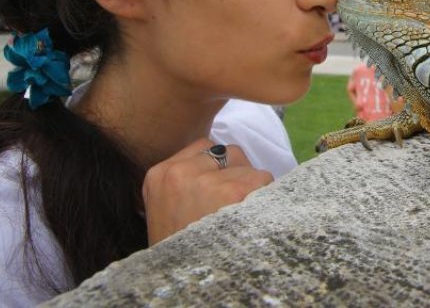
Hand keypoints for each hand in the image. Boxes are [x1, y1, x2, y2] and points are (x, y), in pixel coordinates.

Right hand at [142, 139, 273, 244]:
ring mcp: (207, 181)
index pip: (202, 148)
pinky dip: (264, 197)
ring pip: (247, 166)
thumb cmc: (182, 251)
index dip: (216, 169)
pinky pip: (264, 179)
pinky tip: (248, 221)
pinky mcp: (235, 191)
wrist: (185, 288)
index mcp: (159, 175)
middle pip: (226, 151)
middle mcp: (180, 173)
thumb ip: (187, 182)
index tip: (215, 194)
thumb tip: (219, 158)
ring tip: (236, 218)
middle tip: (227, 208)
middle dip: (234, 173)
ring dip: (250, 186)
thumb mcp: (168, 211)